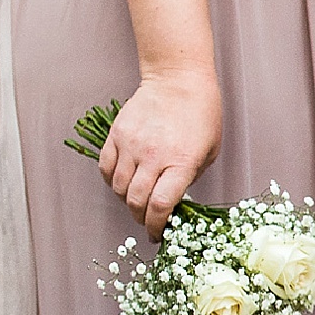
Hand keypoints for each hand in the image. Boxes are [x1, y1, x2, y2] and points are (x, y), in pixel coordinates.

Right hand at [97, 71, 221, 236]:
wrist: (178, 80)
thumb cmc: (201, 115)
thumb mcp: (209, 152)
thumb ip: (189, 178)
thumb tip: (173, 202)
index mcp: (181, 162)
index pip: (161, 206)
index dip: (157, 226)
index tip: (158, 234)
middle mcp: (153, 156)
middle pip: (136, 201)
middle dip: (141, 218)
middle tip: (148, 221)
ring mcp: (131, 144)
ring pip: (118, 188)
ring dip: (126, 201)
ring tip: (137, 200)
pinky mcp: (117, 134)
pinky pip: (105, 167)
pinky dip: (111, 181)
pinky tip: (122, 182)